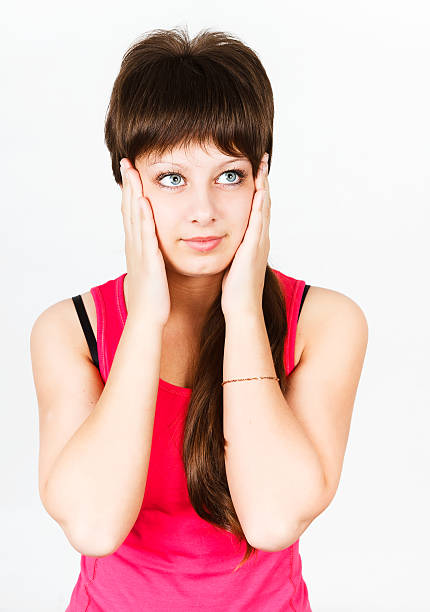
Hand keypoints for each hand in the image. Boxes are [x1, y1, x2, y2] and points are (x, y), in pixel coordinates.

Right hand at [120, 158, 170, 326]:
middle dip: (128, 185)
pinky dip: (143, 216)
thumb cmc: (153, 299)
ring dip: (133, 193)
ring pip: (135, 217)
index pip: (133, 215)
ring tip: (132, 171)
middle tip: (126, 162)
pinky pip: (145, 234)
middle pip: (129, 210)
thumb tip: (157, 251)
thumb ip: (153, 258)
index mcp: (138, 248)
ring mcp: (140, 252)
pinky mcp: (148, 261)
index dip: (131, 193)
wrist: (148, 320)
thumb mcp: (152, 272)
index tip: (132, 172)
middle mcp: (135, 246)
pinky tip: (142, 200)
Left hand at [221, 153, 270, 318]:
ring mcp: (259, 243)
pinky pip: (257, 223)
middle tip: (262, 159)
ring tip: (262, 166)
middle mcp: (260, 239)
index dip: (257, 188)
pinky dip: (259, 206)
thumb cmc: (234, 290)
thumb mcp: (233, 263)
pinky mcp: (254, 250)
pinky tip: (258, 191)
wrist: (242, 309)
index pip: (256, 208)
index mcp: (254, 241)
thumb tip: (220, 239)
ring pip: (263, 209)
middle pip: (264, 203)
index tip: (254, 169)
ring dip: (264, 187)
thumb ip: (232, 249)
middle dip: (263, 180)